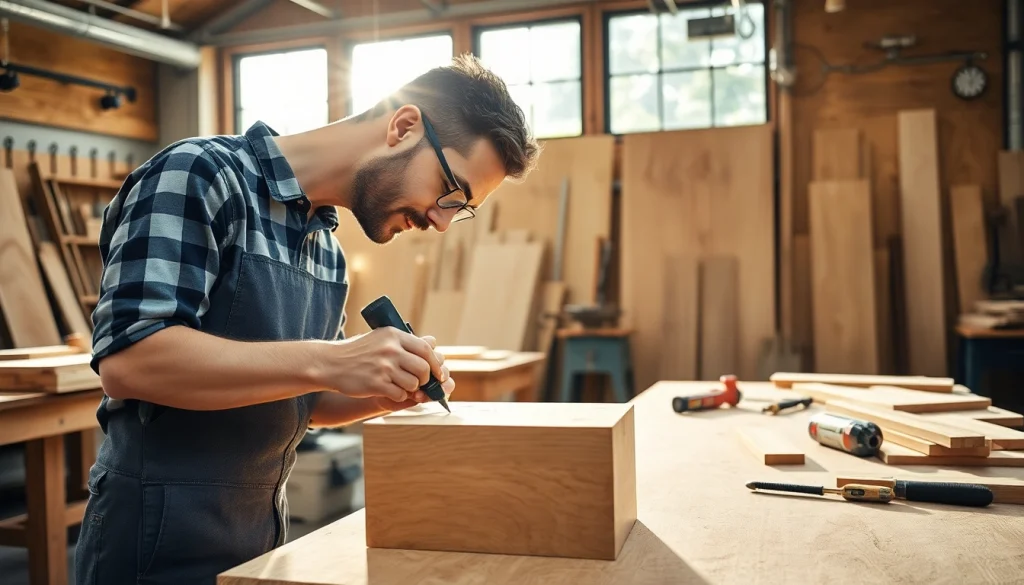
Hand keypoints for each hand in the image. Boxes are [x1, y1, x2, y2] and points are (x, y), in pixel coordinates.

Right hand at [316, 327, 452, 403]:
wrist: (331, 363)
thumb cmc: (358, 352)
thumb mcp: (380, 338)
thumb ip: (403, 342)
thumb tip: (433, 344)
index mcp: (394, 335)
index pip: (425, 349)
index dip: (435, 363)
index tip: (438, 373)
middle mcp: (390, 349)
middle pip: (423, 368)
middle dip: (424, 379)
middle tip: (419, 382)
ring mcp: (384, 367)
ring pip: (413, 383)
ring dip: (410, 388)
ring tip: (399, 385)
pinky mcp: (376, 383)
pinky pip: (400, 394)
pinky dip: (398, 395)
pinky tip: (389, 390)